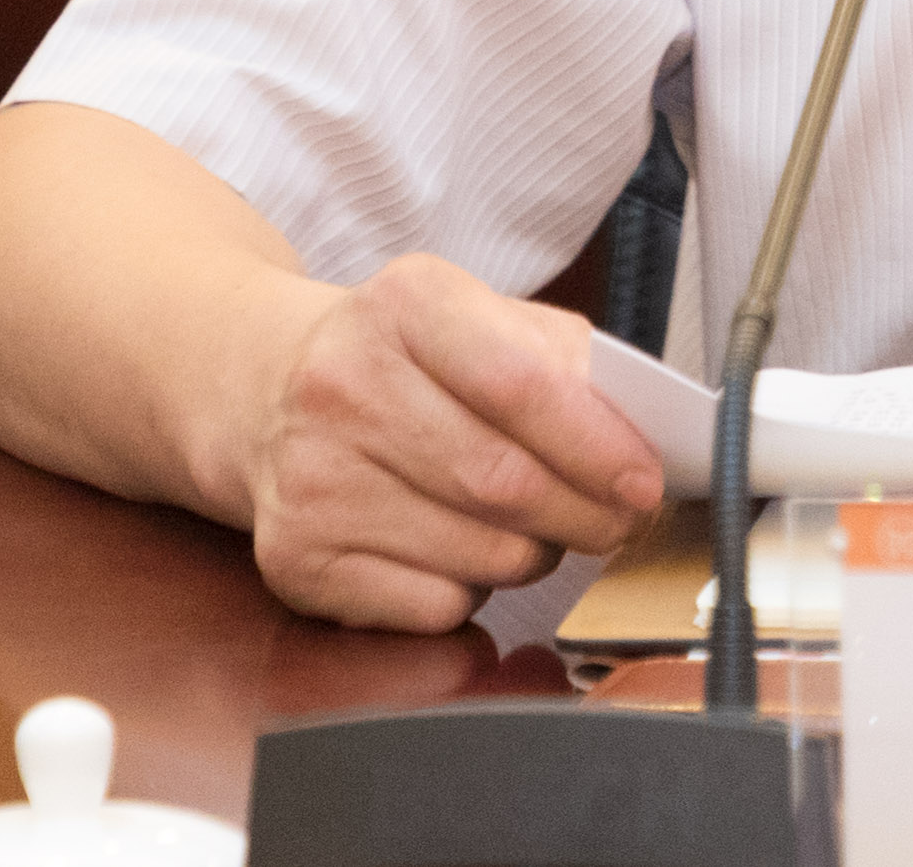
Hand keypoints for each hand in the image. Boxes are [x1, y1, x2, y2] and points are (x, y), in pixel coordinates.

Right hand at [234, 255, 660, 630]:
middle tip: (616, 521)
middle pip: (505, 483)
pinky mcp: (294, 556)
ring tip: (530, 526)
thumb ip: (568, 366)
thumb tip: (645, 441)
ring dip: (532, 554)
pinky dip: (471, 592)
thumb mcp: (483, 320)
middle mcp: (343, 385)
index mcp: (406, 305)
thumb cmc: (405, 359)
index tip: (645, 483)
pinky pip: (432, 607)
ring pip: (479, 555)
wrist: (266, 387)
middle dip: (585, 515)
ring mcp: (312, 476)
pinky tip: (456, 549)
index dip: (599, 447)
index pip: (523, 386)